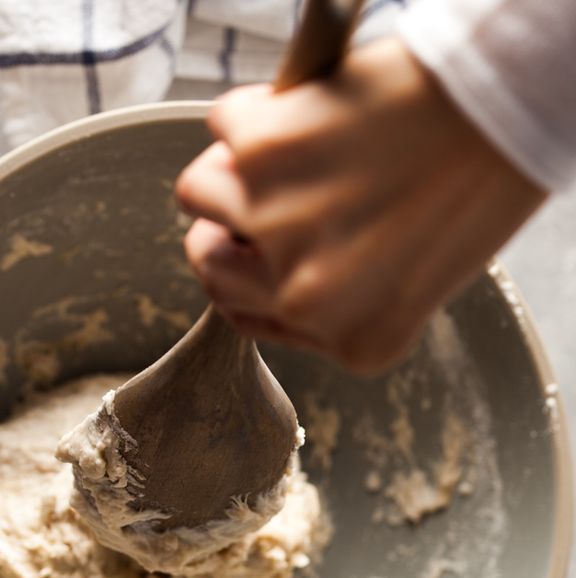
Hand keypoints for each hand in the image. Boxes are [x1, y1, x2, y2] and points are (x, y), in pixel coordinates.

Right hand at [176, 37, 546, 374]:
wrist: (505, 112)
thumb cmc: (474, 189)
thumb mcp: (411, 281)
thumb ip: (335, 298)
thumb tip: (255, 266)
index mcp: (349, 343)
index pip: (248, 318)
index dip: (251, 271)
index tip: (258, 241)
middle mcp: (306, 301)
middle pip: (211, 269)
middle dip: (225, 226)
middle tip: (259, 189)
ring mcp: (277, 231)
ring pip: (199, 193)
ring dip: (234, 163)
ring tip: (286, 145)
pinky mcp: (262, 157)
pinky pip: (224, 124)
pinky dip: (256, 108)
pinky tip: (308, 110)